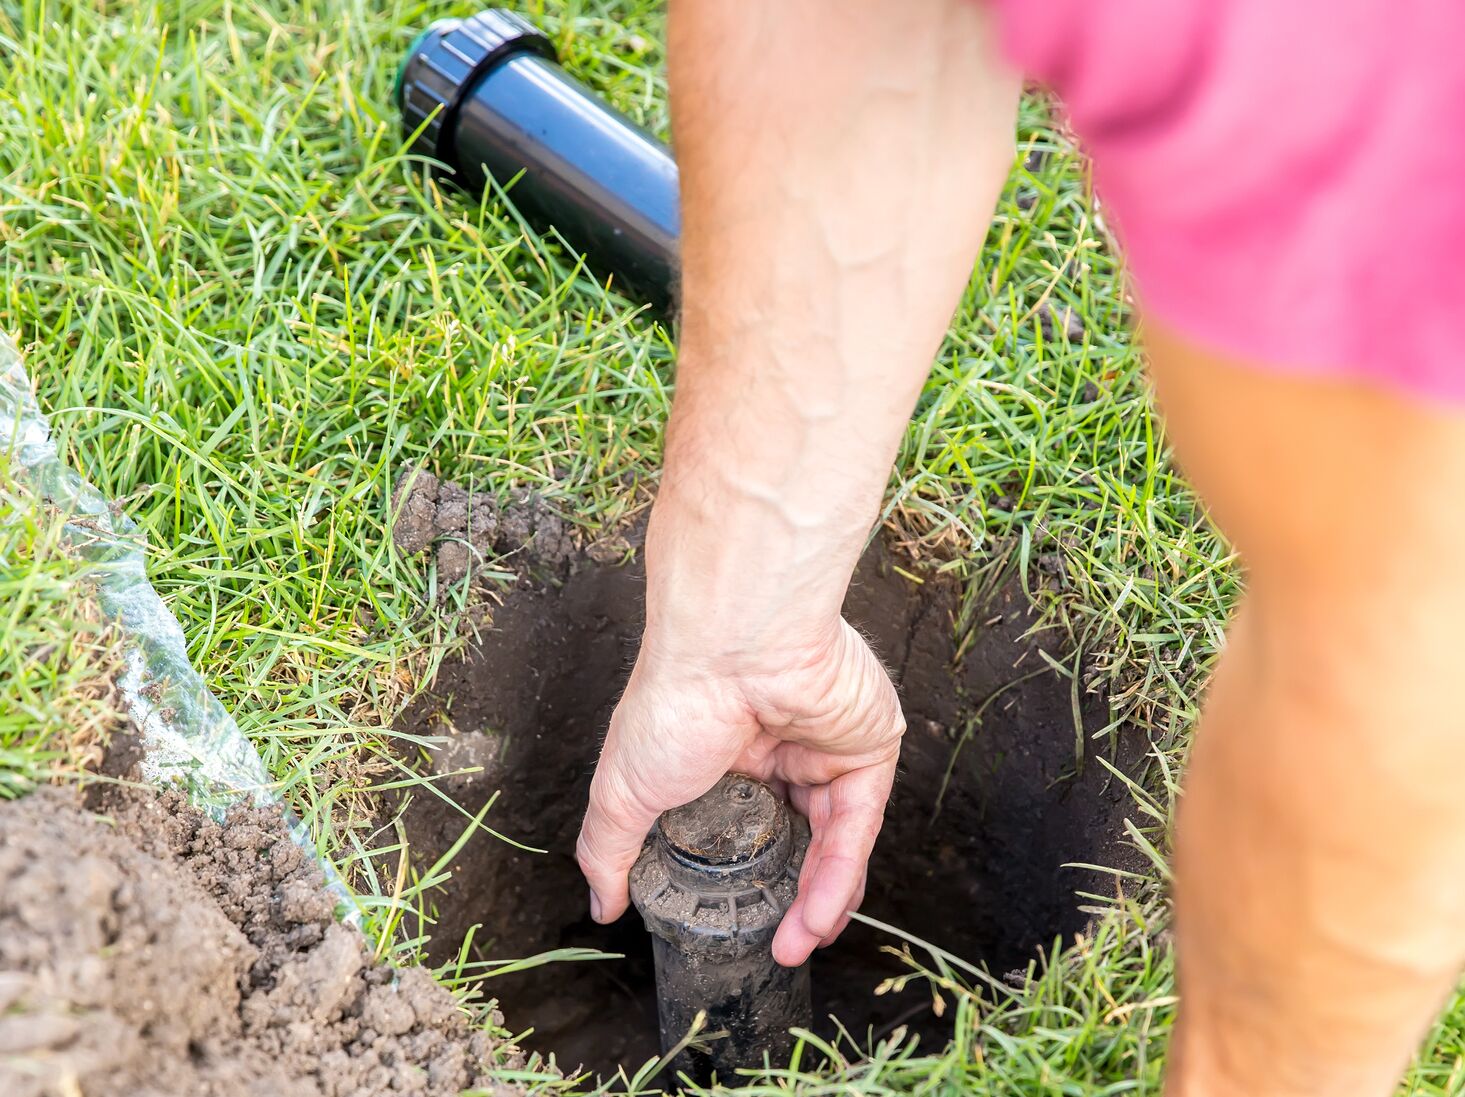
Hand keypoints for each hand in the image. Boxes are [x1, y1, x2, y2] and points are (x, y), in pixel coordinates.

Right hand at [576, 617, 903, 966]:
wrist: (735, 646)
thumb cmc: (674, 701)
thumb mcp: (622, 790)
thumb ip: (609, 849)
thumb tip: (601, 904)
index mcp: (723, 754)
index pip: (741, 828)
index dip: (740, 881)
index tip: (730, 926)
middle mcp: (779, 751)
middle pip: (795, 840)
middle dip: (786, 901)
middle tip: (774, 948)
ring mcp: (825, 749)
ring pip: (832, 841)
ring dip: (818, 902)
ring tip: (794, 945)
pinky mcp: (867, 748)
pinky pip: (859, 826)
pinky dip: (840, 876)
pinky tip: (818, 918)